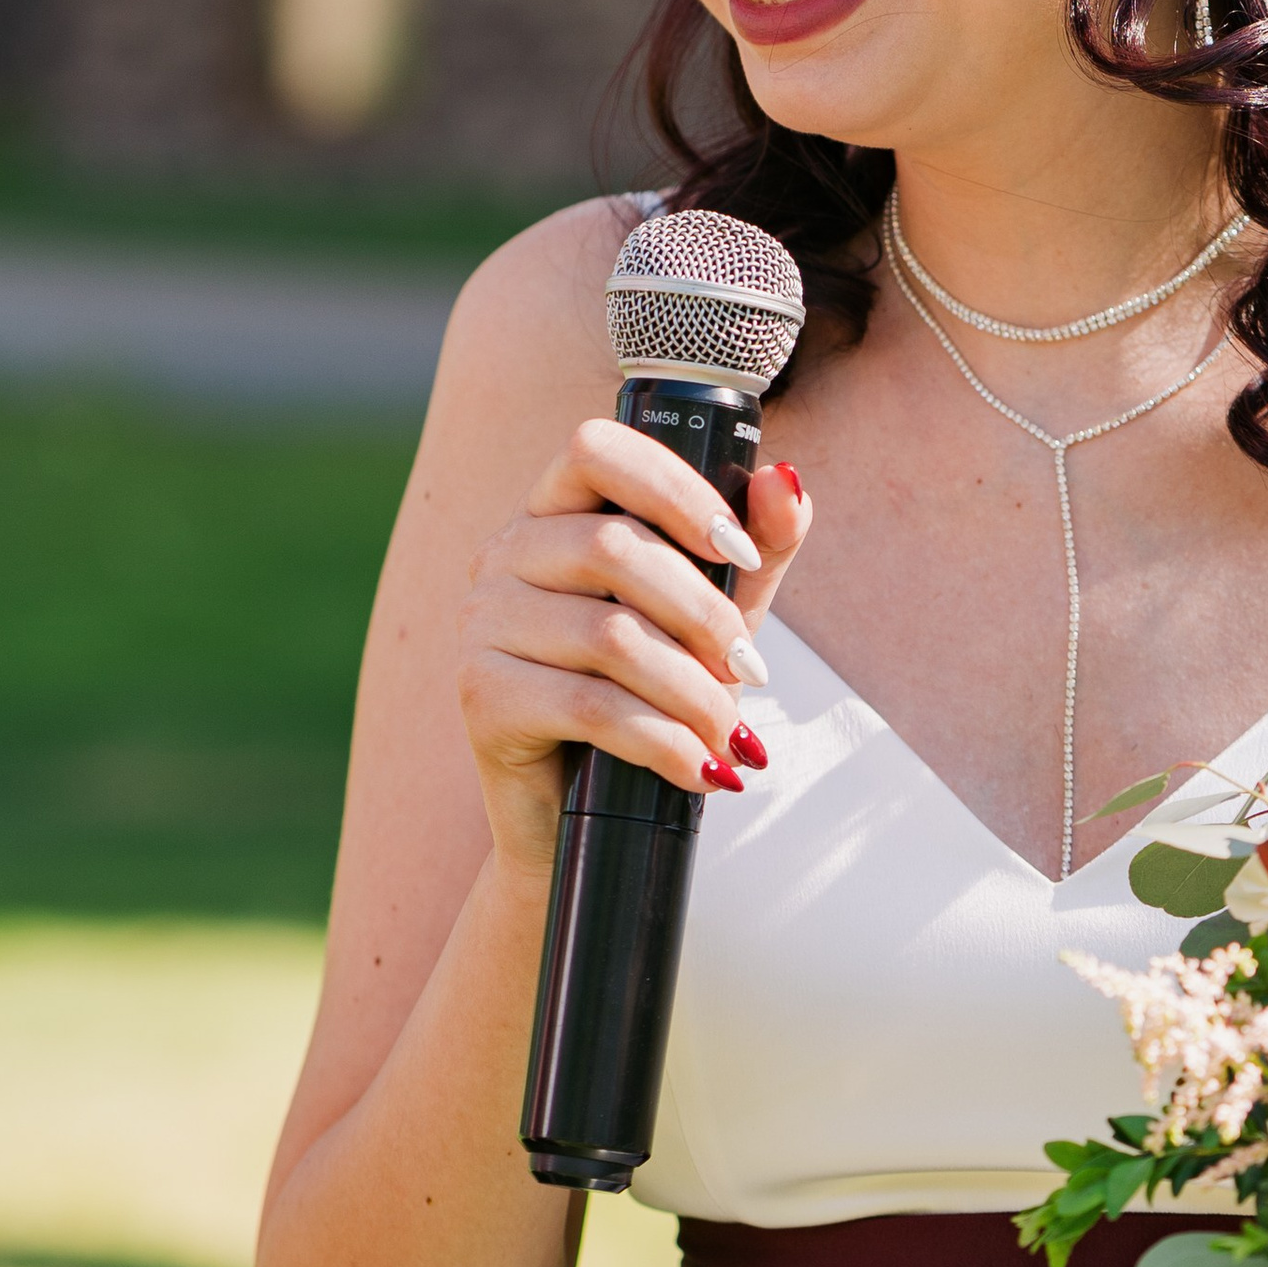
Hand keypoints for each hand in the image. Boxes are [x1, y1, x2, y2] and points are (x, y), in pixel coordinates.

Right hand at [459, 427, 810, 872]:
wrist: (589, 817)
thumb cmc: (652, 696)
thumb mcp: (714, 615)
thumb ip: (755, 548)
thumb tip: (786, 484)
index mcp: (553, 512)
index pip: (596, 449)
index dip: (675, 488)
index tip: (738, 549)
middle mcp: (503, 554)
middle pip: (612, 548)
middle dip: (704, 613)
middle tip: (753, 669)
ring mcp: (481, 622)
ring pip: (608, 635)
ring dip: (693, 692)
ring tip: (732, 734)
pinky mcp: (481, 695)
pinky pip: (589, 705)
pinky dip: (663, 741)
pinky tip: (701, 769)